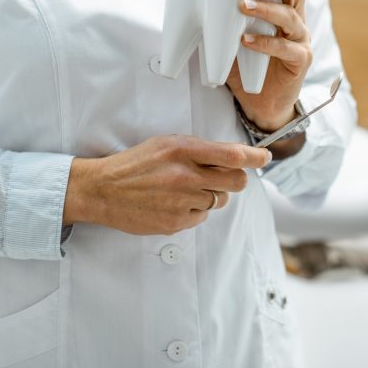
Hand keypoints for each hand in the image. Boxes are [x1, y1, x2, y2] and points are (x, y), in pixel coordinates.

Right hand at [63, 135, 270, 234]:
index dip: (255, 157)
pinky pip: (201, 217)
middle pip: (235, 181)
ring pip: (219, 201)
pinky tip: (174, 203)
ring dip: (210, 195)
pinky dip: (194, 211)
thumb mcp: (165, 144)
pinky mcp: (176, 223)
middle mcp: (185, 175)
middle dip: (235, 179)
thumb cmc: (135, 164)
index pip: (232, 155)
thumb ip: (198, 149)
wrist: (103, 190)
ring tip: (184, 189)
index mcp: (183, 150)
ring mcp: (181, 202)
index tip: (265, 158)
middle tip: (223, 177)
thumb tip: (232, 156)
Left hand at [226, 0, 312, 134]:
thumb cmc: (247, 60)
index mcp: (281, 2)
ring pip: (292, 15)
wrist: (264, 102)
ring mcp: (300, 38)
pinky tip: (247, 41)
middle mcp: (296, 16)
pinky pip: (287, 48)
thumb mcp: (232, 30)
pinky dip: (266, 43)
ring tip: (242, 6)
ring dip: (265, 7)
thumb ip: (220, 13)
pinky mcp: (300, 60)